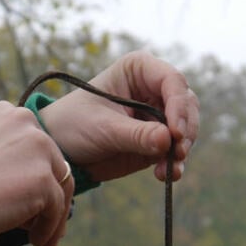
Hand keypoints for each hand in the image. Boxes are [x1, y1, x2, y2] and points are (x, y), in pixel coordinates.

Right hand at [0, 101, 72, 245]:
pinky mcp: (42, 179)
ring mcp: (36, 148)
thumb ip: (7, 161)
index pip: (36, 145)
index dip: (34, 173)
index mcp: (4, 114)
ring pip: (61, 187)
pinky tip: (36, 241)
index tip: (28, 198)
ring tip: (41, 237)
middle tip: (38, 222)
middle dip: (49, 195)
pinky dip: (49, 229)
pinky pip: (56, 210)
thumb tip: (36, 188)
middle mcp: (23, 122)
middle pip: (54, 164)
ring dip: (53, 215)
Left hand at [40, 51, 198, 181]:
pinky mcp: (156, 139)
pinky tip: (167, 175)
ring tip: (169, 170)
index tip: (175, 132)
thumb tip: (168, 140)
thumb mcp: (103, 128)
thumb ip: (136, 134)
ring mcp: (157, 114)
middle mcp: (153, 88)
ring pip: (185, 128)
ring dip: (181, 149)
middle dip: (185, 130)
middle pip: (186, 105)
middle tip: (177, 152)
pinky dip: (174, 162)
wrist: (59, 151)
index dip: (179, 106)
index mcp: (138, 70)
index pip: (172, 81)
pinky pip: (174, 150)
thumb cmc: (73, 126)